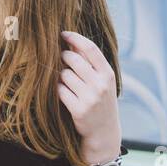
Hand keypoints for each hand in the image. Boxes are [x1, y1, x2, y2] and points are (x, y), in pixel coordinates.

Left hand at [58, 31, 120, 161]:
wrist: (104, 132)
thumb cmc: (101, 102)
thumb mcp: (103, 82)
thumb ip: (91, 64)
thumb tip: (72, 42)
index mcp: (108, 74)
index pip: (90, 49)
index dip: (75, 38)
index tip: (63, 33)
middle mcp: (101, 84)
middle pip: (73, 59)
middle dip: (63, 57)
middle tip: (61, 60)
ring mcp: (90, 98)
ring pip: (64, 75)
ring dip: (60, 76)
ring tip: (65, 81)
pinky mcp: (79, 110)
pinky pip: (60, 91)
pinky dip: (58, 90)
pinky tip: (64, 93)